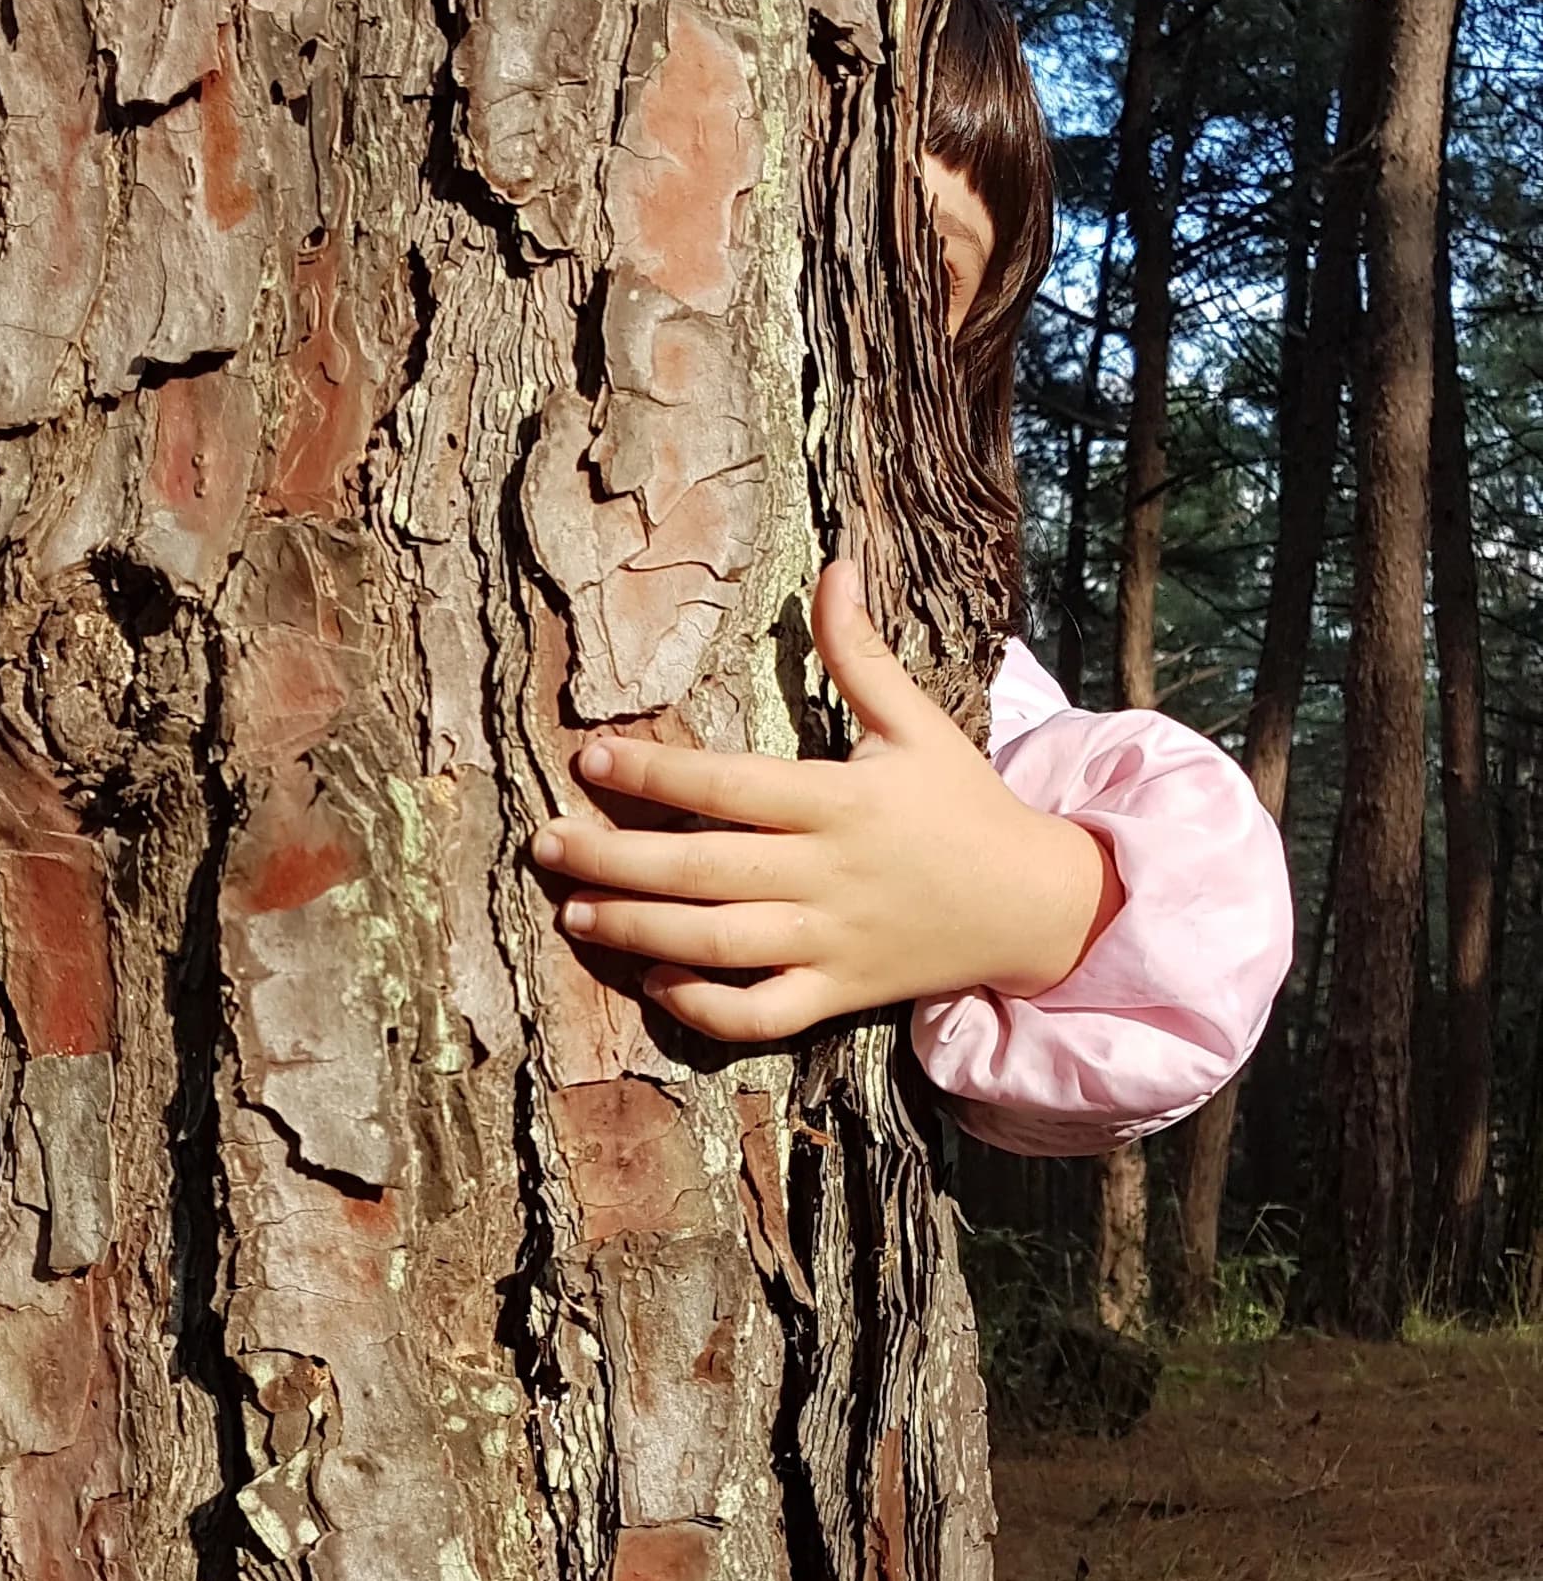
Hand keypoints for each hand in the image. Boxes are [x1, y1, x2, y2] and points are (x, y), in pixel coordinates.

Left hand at [530, 558, 1116, 1049]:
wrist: (1036, 905)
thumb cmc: (965, 805)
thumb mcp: (919, 722)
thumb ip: (860, 654)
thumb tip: (835, 566)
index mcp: (838, 800)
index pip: (727, 785)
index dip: (653, 773)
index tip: (589, 758)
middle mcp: (826, 873)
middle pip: (699, 869)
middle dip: (611, 857)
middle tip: (544, 843)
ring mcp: (829, 941)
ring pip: (716, 944)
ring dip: (636, 930)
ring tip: (575, 911)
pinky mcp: (839, 994)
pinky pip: (762, 1015)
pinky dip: (706, 1008)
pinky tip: (657, 983)